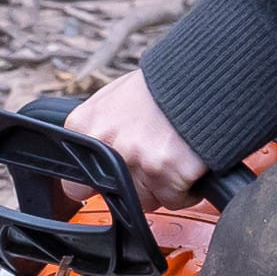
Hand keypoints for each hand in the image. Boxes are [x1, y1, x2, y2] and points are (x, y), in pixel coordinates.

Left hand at [66, 67, 204, 207]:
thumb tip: (96, 158)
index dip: (102, 185)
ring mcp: (136, 161)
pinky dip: (187, 189)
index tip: (115, 181)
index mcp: (86, 126)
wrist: (199, 75)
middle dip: (140, 185)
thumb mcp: (117, 97)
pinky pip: (177, 200)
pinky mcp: (167, 173)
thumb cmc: (162, 84)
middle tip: (156, 157)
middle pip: (121, 195)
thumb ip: (101, 130)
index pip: (76, 184)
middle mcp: (107, 146)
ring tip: (174, 154)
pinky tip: (189, 161)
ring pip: (149, 200)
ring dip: (164, 186)